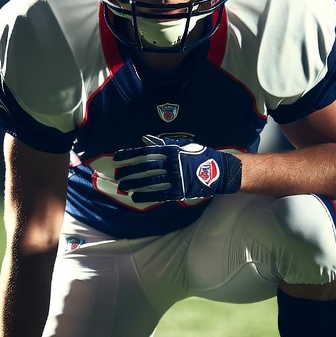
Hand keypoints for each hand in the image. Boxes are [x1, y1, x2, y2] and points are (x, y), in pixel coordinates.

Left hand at [114, 135, 241, 202]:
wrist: (218, 170)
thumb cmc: (199, 155)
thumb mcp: (183, 144)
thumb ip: (164, 143)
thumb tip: (146, 139)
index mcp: (171, 150)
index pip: (146, 151)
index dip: (130, 154)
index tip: (117, 157)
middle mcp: (172, 163)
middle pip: (145, 167)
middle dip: (129, 171)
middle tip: (118, 174)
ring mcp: (175, 178)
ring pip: (150, 181)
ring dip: (135, 184)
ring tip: (123, 185)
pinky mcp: (179, 191)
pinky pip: (159, 194)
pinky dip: (146, 196)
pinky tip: (135, 197)